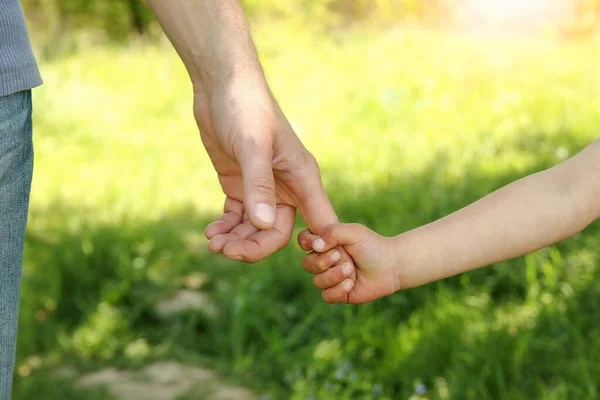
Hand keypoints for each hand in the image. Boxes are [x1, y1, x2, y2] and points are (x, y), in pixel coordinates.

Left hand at [194, 76, 354, 265]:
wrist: (220, 86)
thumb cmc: (245, 109)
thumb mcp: (252, 146)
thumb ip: (259, 185)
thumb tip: (262, 226)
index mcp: (302, 178)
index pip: (319, 223)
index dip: (315, 248)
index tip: (304, 267)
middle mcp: (287, 187)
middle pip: (277, 233)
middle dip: (253, 247)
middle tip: (224, 251)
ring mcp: (263, 188)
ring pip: (255, 229)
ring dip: (236, 240)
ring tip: (212, 243)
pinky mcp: (241, 185)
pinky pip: (238, 217)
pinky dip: (226, 227)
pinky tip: (210, 232)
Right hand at [298, 224, 399, 303]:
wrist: (391, 266)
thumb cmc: (372, 246)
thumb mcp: (354, 232)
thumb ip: (333, 233)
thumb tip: (315, 245)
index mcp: (326, 242)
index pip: (304, 241)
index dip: (306, 243)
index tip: (318, 244)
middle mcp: (325, 260)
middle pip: (307, 264)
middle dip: (322, 262)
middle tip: (340, 256)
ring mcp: (330, 277)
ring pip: (317, 281)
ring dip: (333, 276)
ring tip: (351, 270)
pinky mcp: (338, 293)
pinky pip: (327, 296)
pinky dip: (338, 290)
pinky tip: (351, 284)